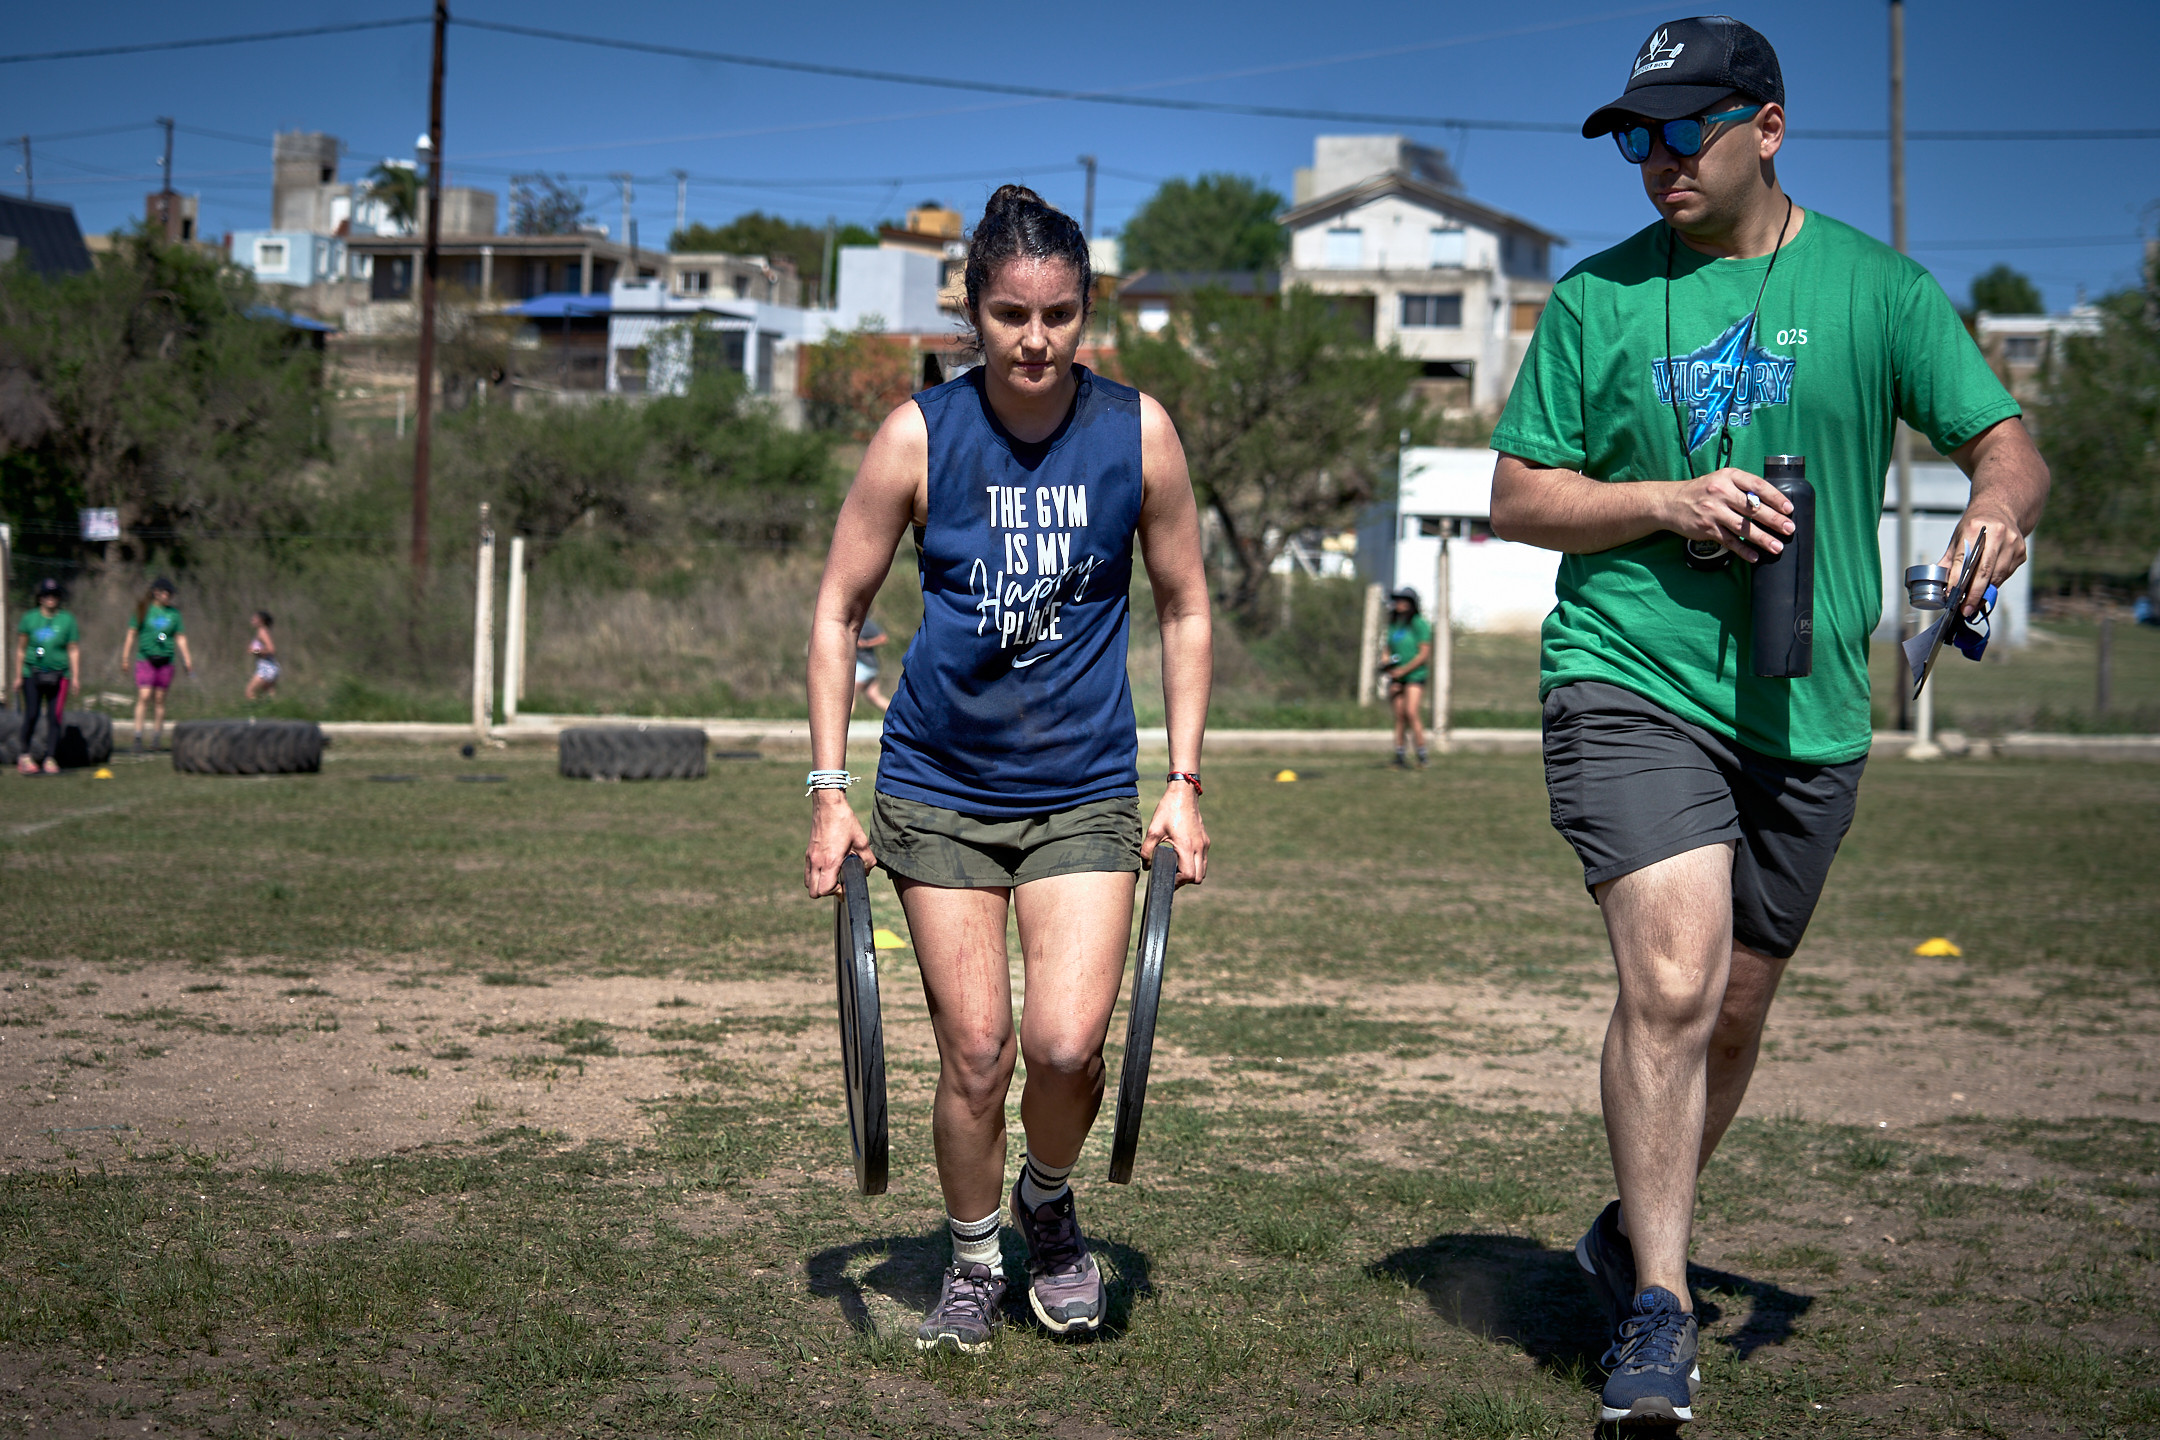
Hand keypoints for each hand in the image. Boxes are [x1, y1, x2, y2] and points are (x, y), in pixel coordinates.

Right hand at [804, 790, 873, 896]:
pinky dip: (815, 875)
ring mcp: (810, 857)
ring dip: (819, 884)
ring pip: (808, 883)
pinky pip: (807, 872)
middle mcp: (816, 861)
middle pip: (813, 892)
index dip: (836, 892)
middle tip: (838, 882)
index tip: (845, 887)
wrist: (828, 804)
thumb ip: (867, 859)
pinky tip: (827, 866)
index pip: (825, 889)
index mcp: (830, 861)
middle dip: (826, 892)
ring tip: (832, 875)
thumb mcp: (862, 840)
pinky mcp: (808, 852)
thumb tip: (866, 871)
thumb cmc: (845, 821)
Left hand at [1143, 782, 1208, 885]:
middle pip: (1198, 877)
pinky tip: (1182, 857)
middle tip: (1172, 875)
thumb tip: (1146, 865)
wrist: (1184, 793)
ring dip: (1192, 873)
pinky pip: (1203, 859)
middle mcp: (1199, 847)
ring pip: (1203, 870)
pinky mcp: (1205, 840)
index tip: (1167, 878)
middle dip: (1185, 880)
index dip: (1178, 881)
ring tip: (1177, 868)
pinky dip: (1195, 864)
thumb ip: (1147, 850)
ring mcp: (1204, 844)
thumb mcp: (1153, 830)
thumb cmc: (1168, 810)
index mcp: (1186, 846)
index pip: (1188, 875)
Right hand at [1663, 467, 1794, 562]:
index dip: (1776, 498)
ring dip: (1762, 538)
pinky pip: (1729, 541)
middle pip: (1753, 508)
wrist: (1670, 503)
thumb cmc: (1701, 491)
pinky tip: (1754, 557)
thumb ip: (1742, 487)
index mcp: (1728, 477)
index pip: (1757, 486)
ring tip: (1777, 546)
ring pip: (1743, 527)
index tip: (1789, 509)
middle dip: (1774, 520)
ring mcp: (1713, 511)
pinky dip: (1743, 550)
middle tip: (1789, 529)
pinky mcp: (1706, 528)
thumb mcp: (1721, 480)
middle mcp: (1721, 492)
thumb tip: (1770, 502)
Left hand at [1936, 508, 2026, 618]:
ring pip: (1997, 576)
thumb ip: (1948, 560)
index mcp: (1975, 528)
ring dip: (1985, 593)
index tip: (1951, 596)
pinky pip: (2006, 574)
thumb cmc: (1974, 526)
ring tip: (1973, 604)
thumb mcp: (1957, 537)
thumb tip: (1938, 584)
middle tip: (1965, 609)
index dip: (1956, 580)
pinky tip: (1987, 590)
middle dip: (1973, 594)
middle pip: (1984, 571)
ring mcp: (2012, 543)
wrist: (2000, 509)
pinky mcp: (2021, 551)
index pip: (1964, 559)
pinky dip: (1995, 584)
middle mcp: (1996, 534)